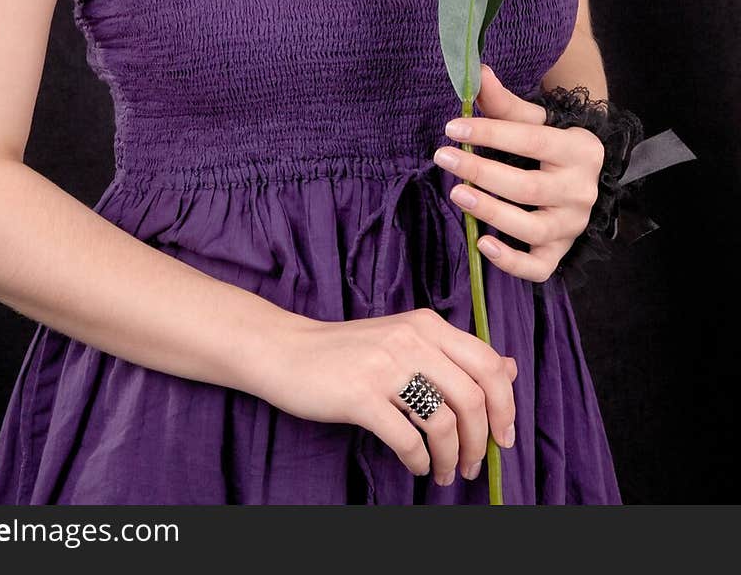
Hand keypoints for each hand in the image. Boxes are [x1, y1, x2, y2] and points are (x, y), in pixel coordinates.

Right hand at [254, 307, 518, 484]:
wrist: (288, 350)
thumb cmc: (349, 350)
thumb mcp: (407, 340)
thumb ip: (455, 354)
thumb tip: (509, 367)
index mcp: (427, 324)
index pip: (487, 363)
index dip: (505, 405)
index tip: (503, 436)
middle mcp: (412, 339)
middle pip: (473, 397)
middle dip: (482, 440)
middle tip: (474, 464)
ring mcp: (386, 366)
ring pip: (444, 422)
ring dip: (452, 458)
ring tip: (444, 473)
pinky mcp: (361, 395)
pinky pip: (407, 439)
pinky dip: (418, 461)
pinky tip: (415, 465)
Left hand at [434, 65, 605, 282]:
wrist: (584, 176)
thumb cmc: (550, 143)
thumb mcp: (534, 119)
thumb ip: (504, 102)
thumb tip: (478, 72)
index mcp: (578, 149)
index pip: (532, 141)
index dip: (491, 133)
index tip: (453, 127)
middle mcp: (581, 190)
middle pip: (529, 188)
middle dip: (482, 173)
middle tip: (443, 157)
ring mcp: (572, 226)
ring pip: (532, 229)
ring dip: (490, 212)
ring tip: (456, 193)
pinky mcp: (561, 252)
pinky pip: (538, 267)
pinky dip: (511, 262)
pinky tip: (483, 244)